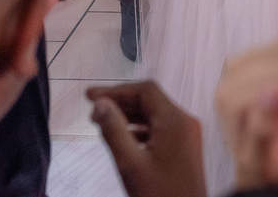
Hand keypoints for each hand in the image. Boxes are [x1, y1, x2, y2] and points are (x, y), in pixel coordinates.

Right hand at [87, 81, 206, 196]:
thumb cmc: (160, 194)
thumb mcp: (130, 164)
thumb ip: (114, 131)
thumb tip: (100, 103)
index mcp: (175, 120)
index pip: (145, 90)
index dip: (116, 90)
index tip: (90, 96)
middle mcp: (184, 122)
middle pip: (150, 101)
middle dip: (120, 102)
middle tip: (92, 107)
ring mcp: (187, 135)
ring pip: (154, 115)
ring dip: (129, 115)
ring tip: (102, 121)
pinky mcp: (184, 148)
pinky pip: (160, 129)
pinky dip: (140, 129)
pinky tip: (123, 138)